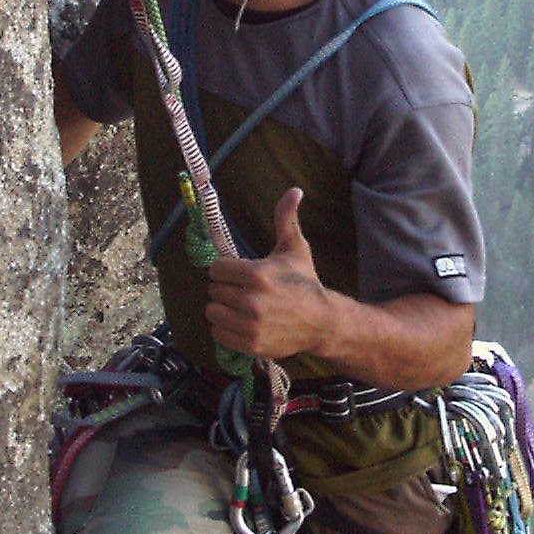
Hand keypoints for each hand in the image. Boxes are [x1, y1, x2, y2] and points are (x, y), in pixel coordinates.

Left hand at [204, 187, 330, 359]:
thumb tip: (294, 190)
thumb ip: (286, 219)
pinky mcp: (249, 344)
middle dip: (226, 289)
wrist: (322, 322)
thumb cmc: (305, 283)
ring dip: (222, 309)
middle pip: (213, 290)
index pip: (215, 269)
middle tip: (243, 291)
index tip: (238, 274)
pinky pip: (218, 334)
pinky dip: (225, 329)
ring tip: (240, 307)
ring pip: (212, 312)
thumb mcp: (295, 248)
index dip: (225, 270)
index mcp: (256, 274)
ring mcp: (249, 324)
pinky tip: (241, 322)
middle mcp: (250, 300)